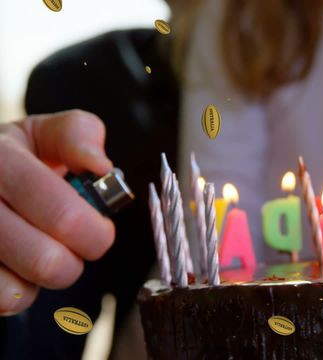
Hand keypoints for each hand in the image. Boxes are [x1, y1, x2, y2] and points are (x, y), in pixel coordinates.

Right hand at [0, 110, 114, 314]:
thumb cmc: (18, 157)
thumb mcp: (43, 134)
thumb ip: (77, 136)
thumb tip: (101, 165)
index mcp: (2, 160)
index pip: (65, 215)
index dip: (96, 232)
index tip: (101, 227)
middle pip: (48, 261)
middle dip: (77, 257)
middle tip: (77, 240)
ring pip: (23, 288)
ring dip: (49, 273)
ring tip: (45, 245)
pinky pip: (5, 299)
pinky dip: (22, 289)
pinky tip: (19, 261)